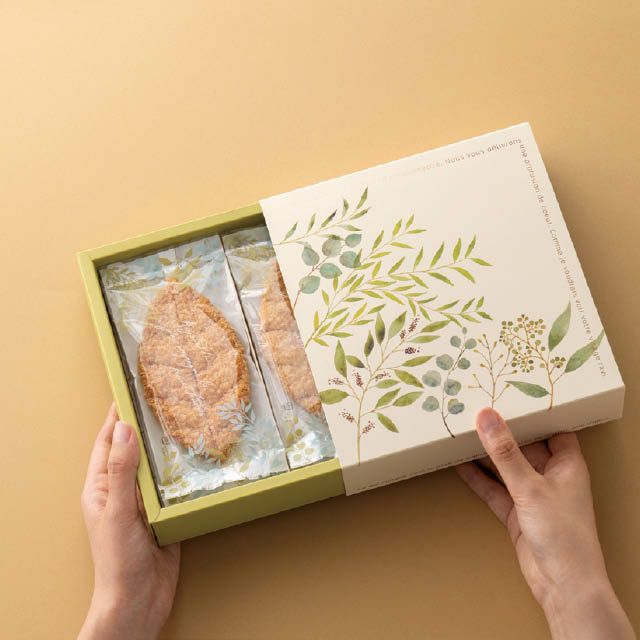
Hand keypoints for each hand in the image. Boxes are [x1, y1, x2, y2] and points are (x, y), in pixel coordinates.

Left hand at [79, 404, 179, 639]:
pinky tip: (197, 457)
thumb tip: (126, 429)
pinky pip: (173, 485)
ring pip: (156, 464)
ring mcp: (144, 501)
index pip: (108, 440)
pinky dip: (182, 469)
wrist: (139, 602)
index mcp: (101, 486)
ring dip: (167, 445)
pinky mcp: (165, 513)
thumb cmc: (118, 560)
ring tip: (185, 421)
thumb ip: (122, 471)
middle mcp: (122, 490)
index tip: (132, 388)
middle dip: (146, 424)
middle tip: (166, 399)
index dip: (118, 414)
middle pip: (134, 449)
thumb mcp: (117, 512)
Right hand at [456, 408, 634, 639]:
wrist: (563, 585)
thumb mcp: (530, 486)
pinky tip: (460, 464)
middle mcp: (551, 476)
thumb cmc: (564, 534)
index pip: (552, 427)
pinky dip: (478, 477)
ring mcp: (532, 494)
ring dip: (486, 454)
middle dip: (502, 431)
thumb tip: (487, 417)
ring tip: (462, 432)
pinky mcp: (516, 512)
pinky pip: (494, 488)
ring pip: (505, 466)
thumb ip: (505, 452)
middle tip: (476, 409)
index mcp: (567, 464)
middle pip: (523, 445)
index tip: (511, 393)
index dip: (535, 411)